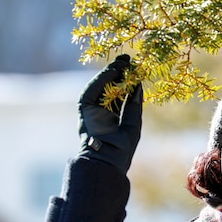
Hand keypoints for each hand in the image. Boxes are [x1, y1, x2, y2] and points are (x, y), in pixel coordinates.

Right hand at [78, 55, 142, 174]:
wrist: (106, 161)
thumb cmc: (121, 149)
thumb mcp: (132, 124)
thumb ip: (134, 105)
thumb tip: (138, 85)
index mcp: (112, 119)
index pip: (120, 96)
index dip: (127, 82)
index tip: (135, 69)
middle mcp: (101, 113)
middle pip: (110, 88)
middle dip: (118, 73)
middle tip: (128, 59)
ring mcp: (91, 110)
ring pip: (101, 86)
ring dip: (110, 72)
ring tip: (123, 61)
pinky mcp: (84, 109)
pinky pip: (93, 89)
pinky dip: (102, 78)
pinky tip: (113, 69)